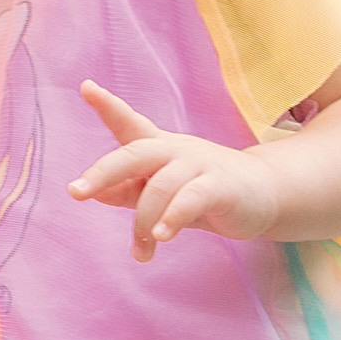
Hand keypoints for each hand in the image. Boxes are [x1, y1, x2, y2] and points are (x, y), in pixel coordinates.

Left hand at [69, 82, 285, 261]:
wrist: (263, 195)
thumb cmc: (202, 192)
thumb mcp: (160, 191)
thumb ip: (128, 190)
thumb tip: (92, 192)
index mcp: (158, 148)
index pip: (130, 123)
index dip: (108, 106)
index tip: (86, 87)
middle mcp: (175, 150)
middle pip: (134, 153)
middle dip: (102, 171)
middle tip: (77, 192)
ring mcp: (199, 165)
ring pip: (159, 188)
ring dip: (143, 224)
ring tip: (141, 252)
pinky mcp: (221, 186)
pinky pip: (190, 199)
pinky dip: (172, 218)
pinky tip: (161, 236)